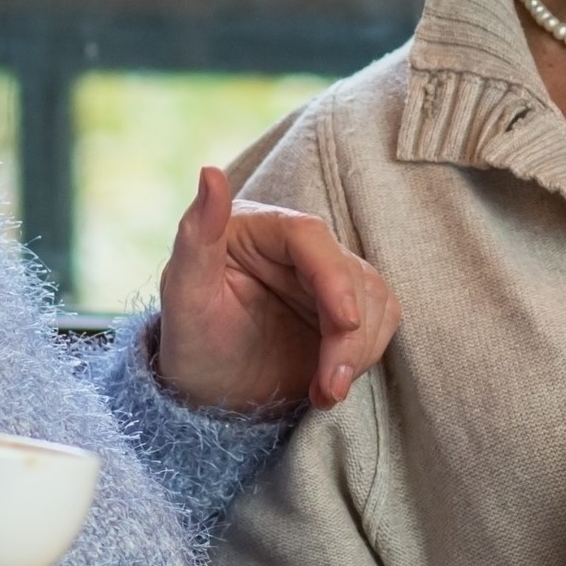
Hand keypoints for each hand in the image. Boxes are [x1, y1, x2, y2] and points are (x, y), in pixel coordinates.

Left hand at [151, 167, 399, 412]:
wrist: (209, 393)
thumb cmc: (190, 342)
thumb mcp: (184, 295)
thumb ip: (196, 234)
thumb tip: (209, 172)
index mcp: (258, 228)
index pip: (310, 236)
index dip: (334, 277)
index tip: (344, 322)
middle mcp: (298, 247)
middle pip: (349, 272)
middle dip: (349, 333)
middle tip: (329, 385)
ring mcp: (326, 278)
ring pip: (374, 298)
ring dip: (360, 350)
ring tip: (325, 391)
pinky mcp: (345, 308)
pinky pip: (380, 320)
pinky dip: (364, 356)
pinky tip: (330, 385)